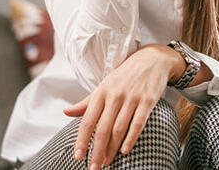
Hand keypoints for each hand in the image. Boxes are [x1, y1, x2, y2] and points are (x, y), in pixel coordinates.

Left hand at [63, 44, 183, 168]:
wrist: (152, 59)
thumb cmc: (125, 75)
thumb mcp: (104, 85)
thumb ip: (86, 102)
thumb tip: (66, 112)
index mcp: (101, 92)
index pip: (88, 120)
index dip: (82, 140)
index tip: (78, 156)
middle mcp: (115, 95)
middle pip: (103, 128)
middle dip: (97, 150)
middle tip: (93, 167)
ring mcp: (132, 98)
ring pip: (119, 128)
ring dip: (112, 148)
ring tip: (107, 162)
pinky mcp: (148, 100)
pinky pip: (138, 122)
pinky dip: (131, 138)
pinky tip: (125, 150)